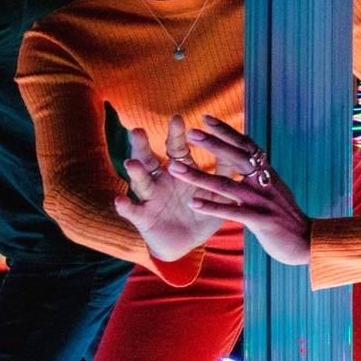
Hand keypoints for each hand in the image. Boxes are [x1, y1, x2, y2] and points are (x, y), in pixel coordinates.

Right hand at [112, 115, 220, 261]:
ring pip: (139, 182)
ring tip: (132, 163)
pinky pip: (131, 211)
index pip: (175, 148)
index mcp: (178, 170)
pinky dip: (125, 206)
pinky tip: (120, 201)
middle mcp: (160, 180)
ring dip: (135, 173)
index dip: (175, 135)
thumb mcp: (215, 191)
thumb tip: (240, 147)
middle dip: (142, 145)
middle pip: (149, 158)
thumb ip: (224, 170)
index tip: (177, 118)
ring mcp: (149, 198)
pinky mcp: (142, 217)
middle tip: (138, 130)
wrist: (189, 242)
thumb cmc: (202, 212)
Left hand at [169, 116, 312, 265]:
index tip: (206, 118)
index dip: (227, 131)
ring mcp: (262, 202)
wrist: (309, 240)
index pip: (246, 146)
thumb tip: (252, 157)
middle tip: (190, 132)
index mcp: (267, 174)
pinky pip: (232, 212)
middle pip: (236, 158)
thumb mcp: (276, 190)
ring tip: (176, 169)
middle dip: (212, 144)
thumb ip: (261, 175)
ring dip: (199, 177)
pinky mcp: (261, 221)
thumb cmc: (288, 217)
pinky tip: (193, 203)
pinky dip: (212, 207)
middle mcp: (264, 184)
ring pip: (226, 186)